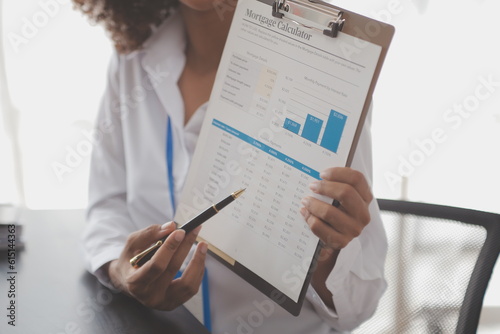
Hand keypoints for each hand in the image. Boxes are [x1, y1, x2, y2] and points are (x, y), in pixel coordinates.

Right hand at [106, 222, 207, 310]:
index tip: (180, 231)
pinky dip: (198, 270)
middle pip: (173, 270)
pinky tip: (199, 257)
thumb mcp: (133, 244)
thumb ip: (150, 234)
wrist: (128, 281)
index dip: (169, 248)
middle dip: (185, 247)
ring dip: (197, 262)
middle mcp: (149, 296)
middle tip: (194, 230)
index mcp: (135, 282)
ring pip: (187, 284)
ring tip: (202, 244)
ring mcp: (163, 302)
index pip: (156, 265)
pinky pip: (192, 287)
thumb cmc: (130, 261)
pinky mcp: (174, 302)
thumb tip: (172, 226)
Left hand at [300, 167, 372, 308]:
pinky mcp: (341, 242)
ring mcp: (353, 229)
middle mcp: (363, 214)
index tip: (323, 173)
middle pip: (346, 193)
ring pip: (330, 211)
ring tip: (305, 201)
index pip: (357, 179)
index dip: (338, 173)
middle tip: (312, 186)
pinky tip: (306, 214)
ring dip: (313, 204)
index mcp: (365, 198)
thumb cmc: (336, 212)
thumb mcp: (341, 199)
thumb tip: (319, 175)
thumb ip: (336, 185)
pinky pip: (320, 227)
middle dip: (325, 187)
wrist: (333, 240)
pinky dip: (310, 219)